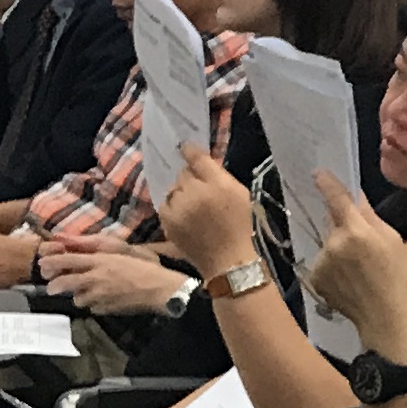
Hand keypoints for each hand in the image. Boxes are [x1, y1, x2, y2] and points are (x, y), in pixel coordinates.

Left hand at [38, 242, 190, 317]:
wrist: (159, 289)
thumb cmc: (144, 266)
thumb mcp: (122, 250)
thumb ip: (99, 249)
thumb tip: (79, 247)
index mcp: (100, 261)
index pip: (68, 261)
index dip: (52, 263)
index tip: (43, 265)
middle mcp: (96, 278)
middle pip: (66, 283)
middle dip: (55, 285)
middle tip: (52, 287)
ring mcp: (100, 296)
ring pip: (79, 298)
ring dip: (80, 296)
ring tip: (89, 292)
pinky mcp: (106, 309)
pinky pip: (94, 308)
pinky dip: (96, 304)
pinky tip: (107, 299)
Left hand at [153, 144, 259, 272]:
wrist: (228, 260)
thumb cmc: (240, 226)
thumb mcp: (240, 194)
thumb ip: (220, 175)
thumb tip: (199, 159)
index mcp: (217, 183)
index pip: (197, 158)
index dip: (189, 150)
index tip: (184, 147)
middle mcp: (194, 192)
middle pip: (183, 174)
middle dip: (190, 179)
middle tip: (201, 191)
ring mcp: (178, 208)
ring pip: (173, 189)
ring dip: (180, 193)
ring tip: (193, 207)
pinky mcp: (168, 222)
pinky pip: (165, 205)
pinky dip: (173, 207)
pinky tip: (185, 216)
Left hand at [301, 177, 406, 353]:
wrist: (383, 318)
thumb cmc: (395, 277)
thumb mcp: (392, 240)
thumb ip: (370, 216)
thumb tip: (355, 196)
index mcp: (356, 231)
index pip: (336, 198)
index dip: (327, 182)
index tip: (317, 172)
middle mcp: (333, 243)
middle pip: (333, 222)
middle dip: (343, 227)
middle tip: (362, 245)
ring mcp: (321, 262)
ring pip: (327, 243)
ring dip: (337, 248)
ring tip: (357, 268)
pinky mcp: (315, 277)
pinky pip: (322, 261)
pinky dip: (332, 266)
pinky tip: (347, 279)